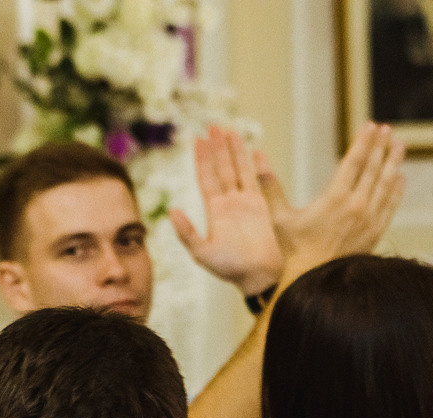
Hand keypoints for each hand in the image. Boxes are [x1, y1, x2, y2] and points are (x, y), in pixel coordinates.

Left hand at [171, 125, 283, 296]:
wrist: (257, 276)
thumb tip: (171, 210)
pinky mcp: (261, 206)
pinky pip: (256, 180)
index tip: (197, 140)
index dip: (201, 160)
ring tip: (229, 130)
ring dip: (234, 150)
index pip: (205, 179)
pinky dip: (253, 165)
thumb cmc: (229, 268)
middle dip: (217, 148)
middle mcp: (228, 203)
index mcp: (213, 211)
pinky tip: (252, 149)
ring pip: (238, 170)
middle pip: (221, 169)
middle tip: (213, 126)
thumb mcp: (201, 253)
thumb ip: (186, 232)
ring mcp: (245, 203)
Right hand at [256, 124, 405, 276]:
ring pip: (386, 185)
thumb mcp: (279, 219)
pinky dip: (396, 190)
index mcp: (334, 198)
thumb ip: (270, 188)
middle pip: (373, 169)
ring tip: (399, 144)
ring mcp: (369, 221)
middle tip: (387, 129)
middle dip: (381, 146)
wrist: (314, 283)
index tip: (370, 125)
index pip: (354, 161)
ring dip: (393, 162)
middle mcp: (356, 207)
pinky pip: (390, 206)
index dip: (363, 141)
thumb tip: (256, 160)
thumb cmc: (293, 252)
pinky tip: (400, 178)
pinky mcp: (375, 234)